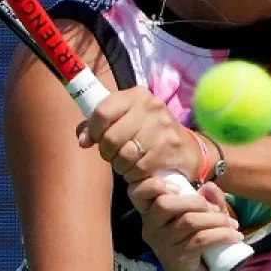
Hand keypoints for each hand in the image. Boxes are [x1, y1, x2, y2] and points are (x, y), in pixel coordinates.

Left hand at [77, 85, 205, 183]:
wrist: (187, 149)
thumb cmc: (148, 133)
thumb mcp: (125, 120)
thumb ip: (98, 125)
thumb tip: (83, 140)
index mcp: (136, 95)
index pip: (102, 111)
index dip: (93, 130)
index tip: (95, 139)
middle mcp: (151, 106)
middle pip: (111, 137)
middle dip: (107, 152)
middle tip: (114, 155)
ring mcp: (162, 127)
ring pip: (124, 156)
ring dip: (120, 166)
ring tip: (127, 164)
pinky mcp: (170, 148)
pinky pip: (138, 168)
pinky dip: (134, 175)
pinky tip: (138, 171)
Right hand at [126, 177, 241, 270]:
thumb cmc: (200, 246)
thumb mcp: (204, 218)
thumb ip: (207, 200)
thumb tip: (209, 186)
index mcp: (152, 213)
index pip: (138, 192)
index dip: (153, 184)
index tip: (181, 188)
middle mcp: (151, 228)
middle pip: (165, 203)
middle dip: (197, 201)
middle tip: (217, 211)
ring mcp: (162, 245)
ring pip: (188, 221)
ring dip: (217, 219)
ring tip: (232, 225)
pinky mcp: (177, 259)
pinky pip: (201, 239)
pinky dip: (222, 234)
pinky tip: (235, 236)